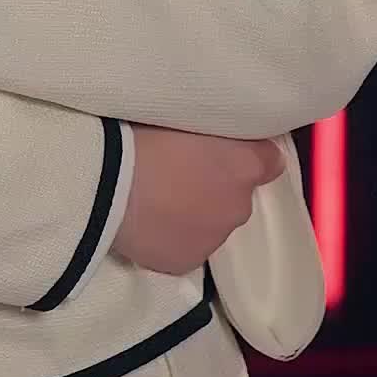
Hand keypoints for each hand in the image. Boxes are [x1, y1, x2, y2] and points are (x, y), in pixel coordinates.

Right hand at [112, 126, 285, 276]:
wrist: (107, 183)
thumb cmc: (143, 133)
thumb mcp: (185, 113)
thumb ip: (214, 127)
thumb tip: (222, 133)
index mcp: (244, 165)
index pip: (269, 160)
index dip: (247, 153)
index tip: (226, 148)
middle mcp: (239, 206)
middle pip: (237, 195)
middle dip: (216, 185)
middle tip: (178, 170)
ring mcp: (213, 240)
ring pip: (211, 223)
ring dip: (194, 212)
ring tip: (159, 198)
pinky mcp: (186, 263)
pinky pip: (185, 246)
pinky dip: (173, 235)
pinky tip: (149, 222)